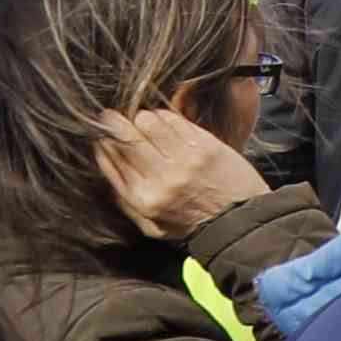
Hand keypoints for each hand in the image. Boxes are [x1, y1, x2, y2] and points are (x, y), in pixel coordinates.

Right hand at [96, 102, 265, 243]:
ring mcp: (183, 160)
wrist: (238, 221)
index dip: (102, 140)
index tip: (102, 134)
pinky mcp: (203, 146)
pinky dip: (166, 116)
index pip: (109, 158)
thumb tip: (105, 163)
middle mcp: (159, 178)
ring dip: (143, 118)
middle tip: (113, 117)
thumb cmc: (191, 222)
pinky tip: (167, 123)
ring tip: (146, 124)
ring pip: (147, 121)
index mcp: (142, 199)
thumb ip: (124, 199)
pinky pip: (174, 119)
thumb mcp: (150, 224)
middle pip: (124, 135)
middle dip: (114, 122)